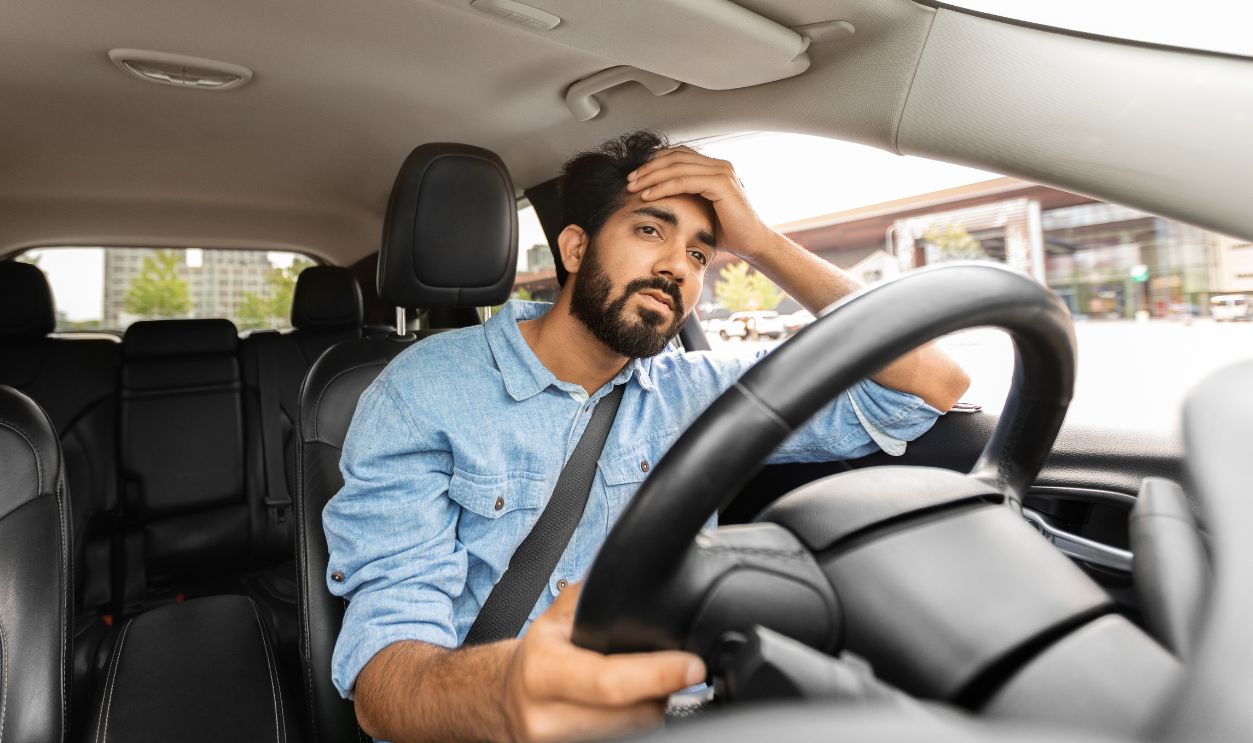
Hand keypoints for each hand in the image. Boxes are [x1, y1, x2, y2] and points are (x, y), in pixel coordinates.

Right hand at [501, 583, 705, 742]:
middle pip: (634, 716)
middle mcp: (547, 717)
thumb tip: (634, 571)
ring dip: (652, 711)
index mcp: (542, 672)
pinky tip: (632, 708)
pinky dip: (635, 724)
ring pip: (635, 733)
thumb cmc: (536, 658)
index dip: (658, 675)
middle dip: (662, 692)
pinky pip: (625, 741)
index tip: (692, 666)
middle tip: (672, 671)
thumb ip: (593, 597)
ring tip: (647, 688)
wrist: (502, 700)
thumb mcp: (554, 621)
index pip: (611, 682)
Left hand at [626, 146, 776, 261]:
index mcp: (714, 168)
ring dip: (651, 176)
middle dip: (648, 168)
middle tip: (629, 180)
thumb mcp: (702, 210)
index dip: (654, 162)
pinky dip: (663, 187)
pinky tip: (648, 195)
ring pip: (677, 166)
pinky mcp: (721, 183)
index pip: (678, 155)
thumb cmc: (727, 231)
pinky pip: (684, 180)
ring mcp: (721, 172)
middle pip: (675, 156)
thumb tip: (660, 196)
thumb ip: (687, 197)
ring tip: (633, 188)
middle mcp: (719, 165)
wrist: (752, 244)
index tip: (635, 177)